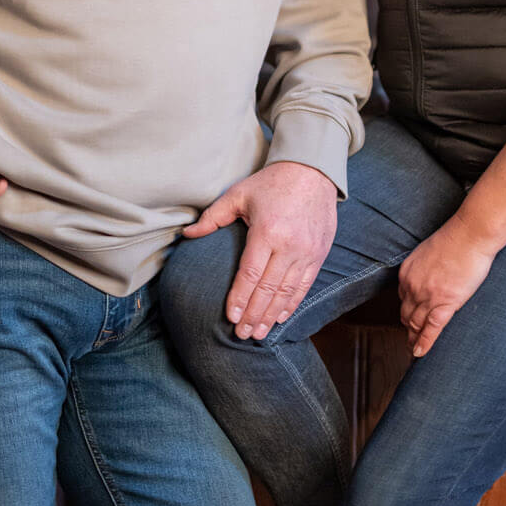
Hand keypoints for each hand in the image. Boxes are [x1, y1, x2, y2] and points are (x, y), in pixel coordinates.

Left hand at [183, 161, 336, 337]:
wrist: (312, 172)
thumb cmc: (271, 183)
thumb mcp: (239, 195)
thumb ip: (212, 217)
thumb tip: (187, 234)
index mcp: (267, 231)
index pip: (250, 274)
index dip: (239, 298)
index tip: (230, 317)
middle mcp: (289, 245)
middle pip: (268, 289)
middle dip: (253, 315)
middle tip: (241, 334)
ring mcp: (307, 252)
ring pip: (287, 293)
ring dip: (271, 316)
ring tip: (257, 333)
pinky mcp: (319, 254)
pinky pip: (304, 286)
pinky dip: (291, 304)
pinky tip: (279, 317)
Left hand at [398, 216, 496, 357]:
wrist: (470, 236)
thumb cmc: (456, 239)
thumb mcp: (429, 252)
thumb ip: (425, 268)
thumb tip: (430, 278)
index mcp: (407, 273)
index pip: (403, 299)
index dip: (408, 311)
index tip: (410, 320)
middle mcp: (412, 286)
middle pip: (407, 314)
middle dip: (408, 329)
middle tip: (410, 341)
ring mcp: (427, 296)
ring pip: (416, 324)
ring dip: (414, 339)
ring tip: (414, 351)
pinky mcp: (445, 303)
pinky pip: (431, 329)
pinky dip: (424, 343)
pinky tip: (420, 353)